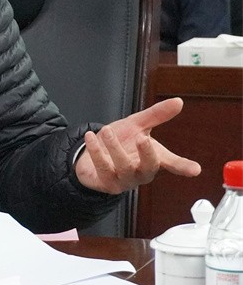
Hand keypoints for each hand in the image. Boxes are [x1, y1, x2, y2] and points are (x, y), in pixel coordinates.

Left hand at [75, 97, 200, 193]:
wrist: (92, 154)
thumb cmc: (120, 142)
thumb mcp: (137, 126)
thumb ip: (156, 115)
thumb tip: (178, 101)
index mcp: (153, 159)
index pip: (171, 163)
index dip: (183, 166)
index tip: (195, 169)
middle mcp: (140, 172)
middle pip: (149, 168)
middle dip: (147, 154)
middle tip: (142, 139)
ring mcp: (124, 180)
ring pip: (124, 167)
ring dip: (115, 148)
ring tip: (108, 130)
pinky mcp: (106, 182)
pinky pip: (102, 168)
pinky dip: (96, 152)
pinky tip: (91, 137)